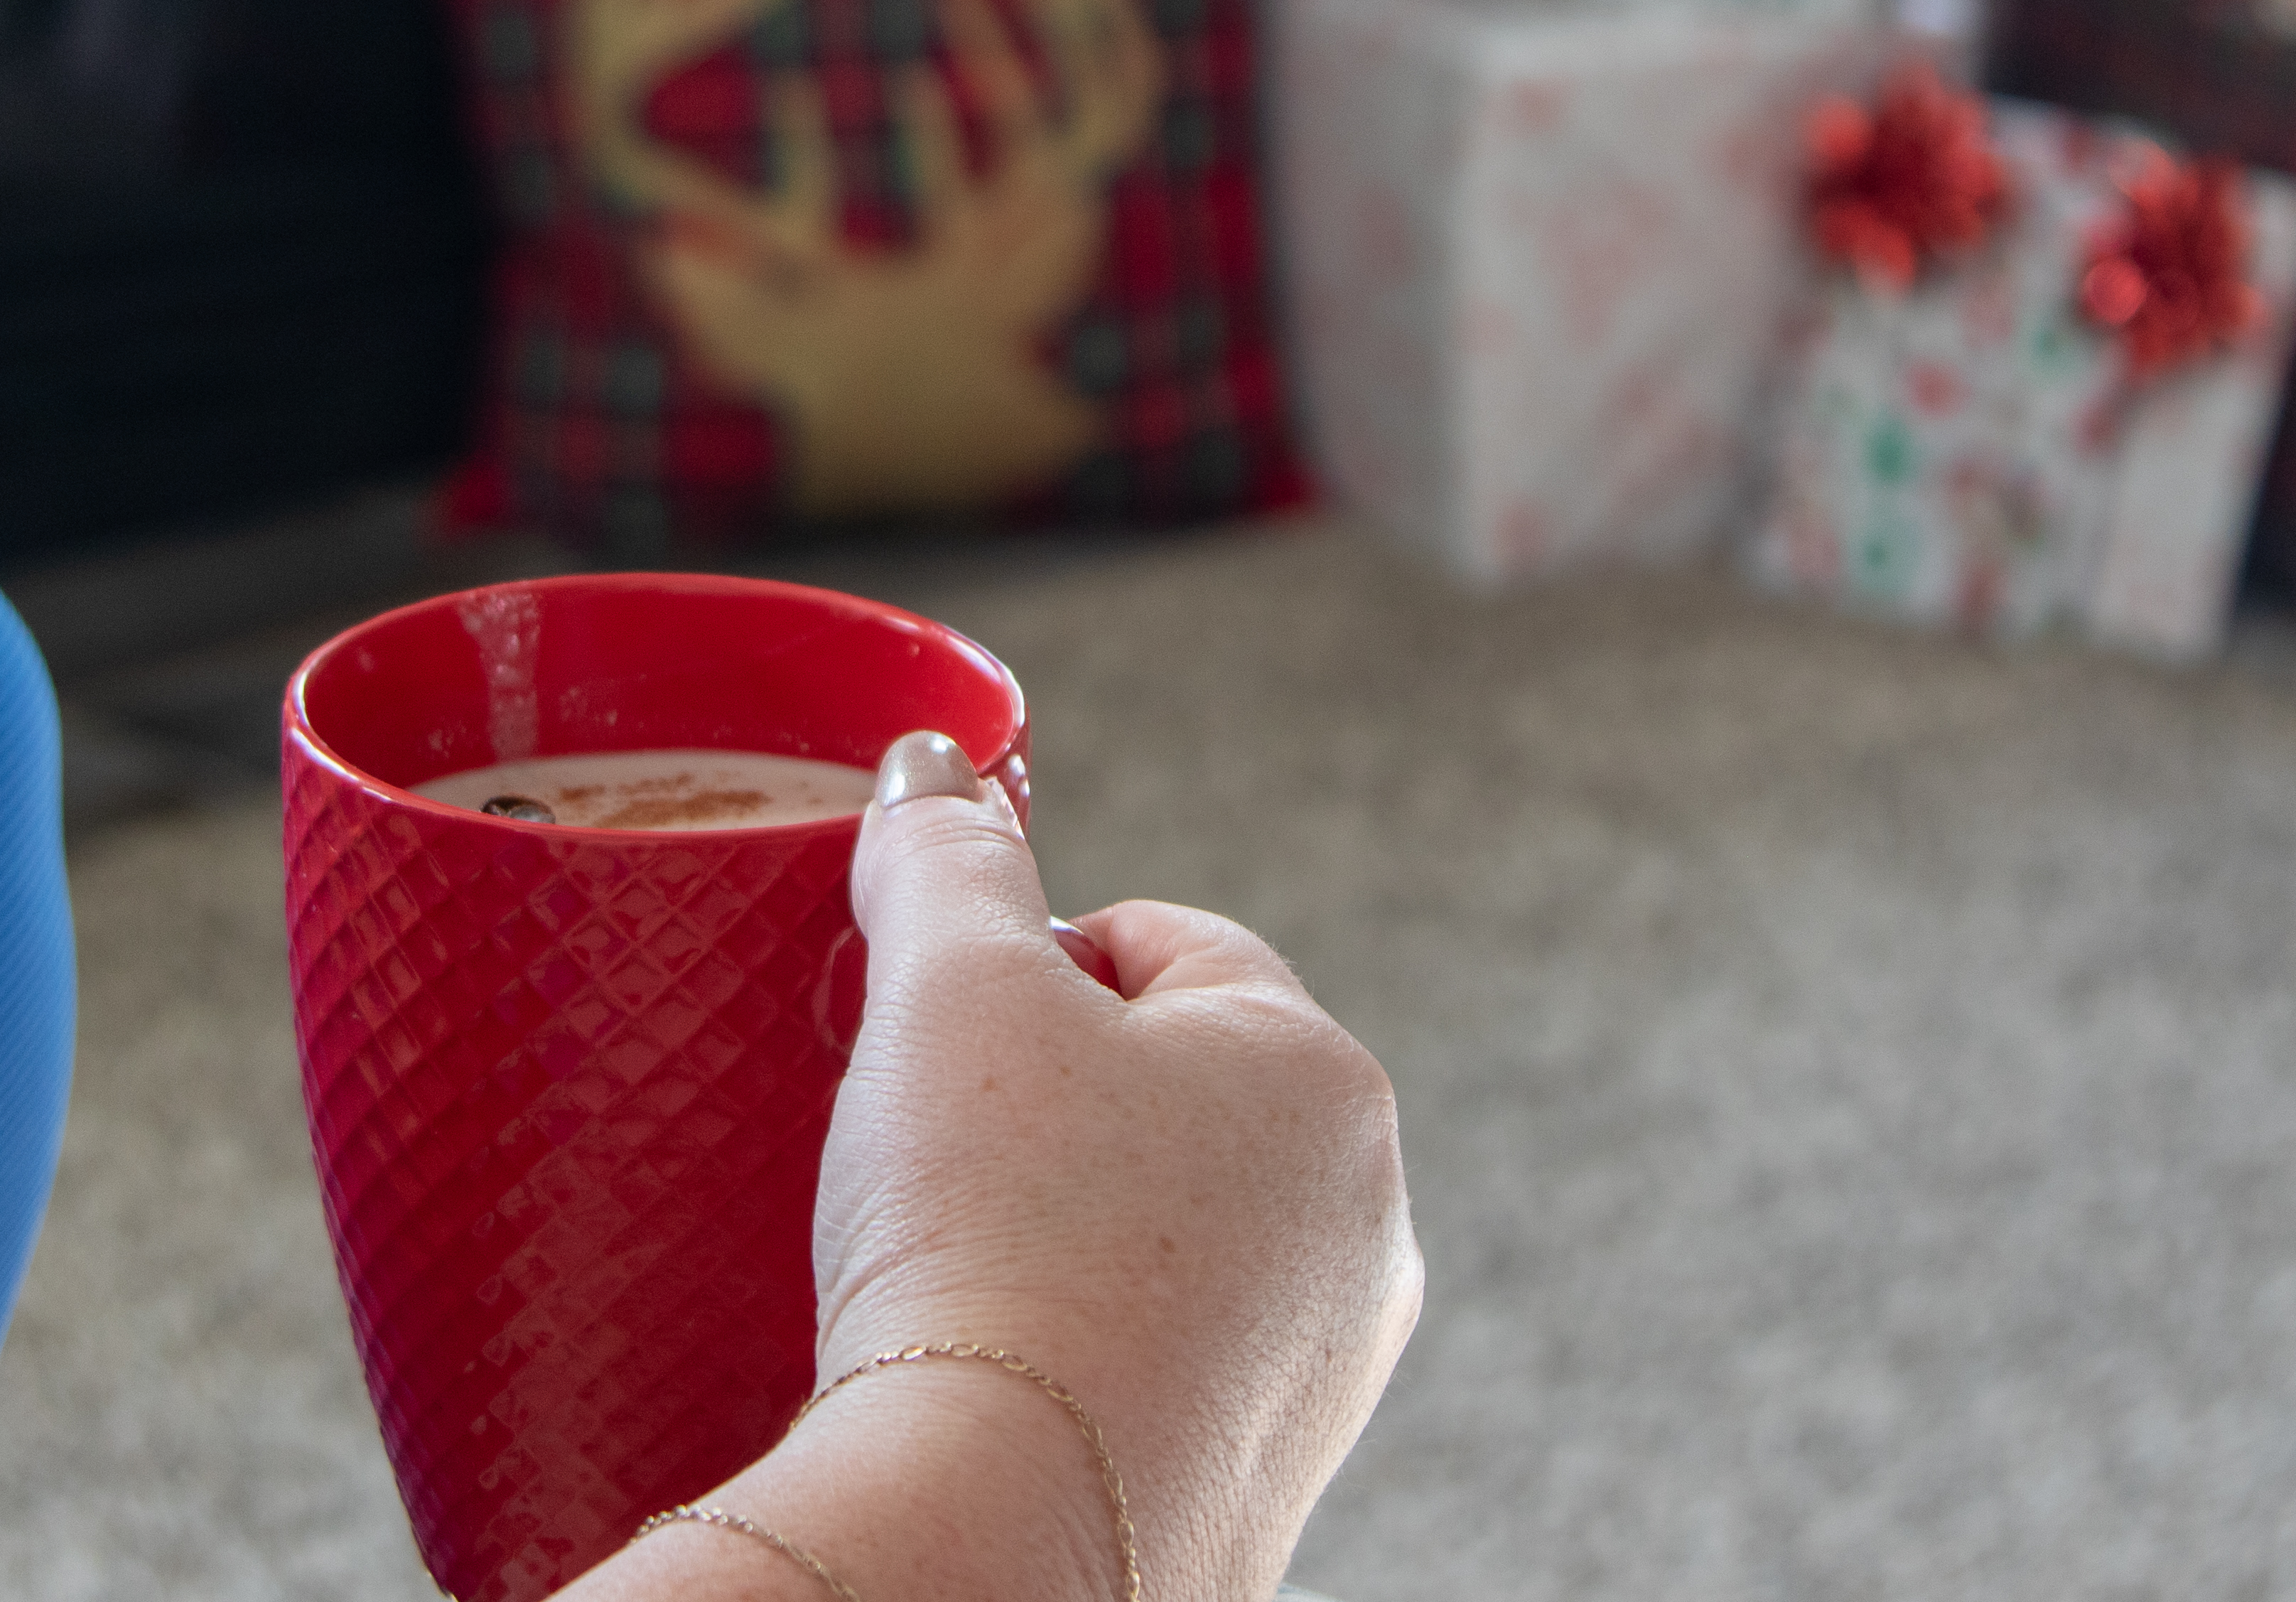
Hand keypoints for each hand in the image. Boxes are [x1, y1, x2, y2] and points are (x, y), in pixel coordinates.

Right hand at [813, 734, 1422, 1601]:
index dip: (1029, 962)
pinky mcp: (1263, 1481)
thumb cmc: (992, 1237)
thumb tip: (933, 770)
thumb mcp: (951, 990)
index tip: (935, 1024)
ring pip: (1171, 1233)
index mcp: (1325, 1077)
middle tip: (927, 1144)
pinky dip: (1075, 1343)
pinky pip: (1157, 1361)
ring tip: (951, 1262)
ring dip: (1065, 1224)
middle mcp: (1368, 1222)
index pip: (1167, 946)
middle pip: (1174, 1094)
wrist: (998, 1529)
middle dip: (1049, 1102)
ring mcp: (1327, 1367)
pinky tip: (993, 1364)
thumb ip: (947, 861)